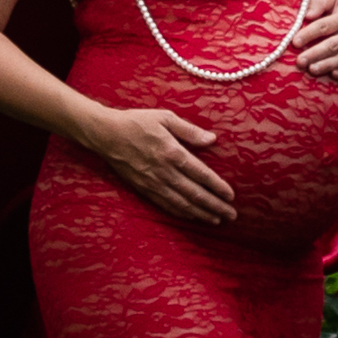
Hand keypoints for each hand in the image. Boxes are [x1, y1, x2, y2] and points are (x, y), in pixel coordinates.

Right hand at [84, 107, 236, 225]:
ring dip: (200, 214)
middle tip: (231, 215)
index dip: (217, 187)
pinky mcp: (143, 189)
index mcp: (172, 152)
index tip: (231, 196)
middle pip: (194, 193)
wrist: (106, 134)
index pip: (201, 174)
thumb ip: (189, 130)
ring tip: (216, 220)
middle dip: (214, 206)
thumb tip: (212, 139)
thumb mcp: (165, 117)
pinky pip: (165, 205)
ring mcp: (152, 183)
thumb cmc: (137, 122)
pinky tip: (192, 217)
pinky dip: (181, 213)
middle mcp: (164, 171)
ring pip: (181, 203)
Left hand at [294, 0, 337, 79]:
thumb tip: (306, 15)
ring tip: (311, 69)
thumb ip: (319, 3)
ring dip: (325, 65)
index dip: (309, 34)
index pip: (324, 26)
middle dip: (315, 53)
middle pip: (333, 45)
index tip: (295, 41)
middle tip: (300, 61)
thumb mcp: (334, 0)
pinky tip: (330, 74)